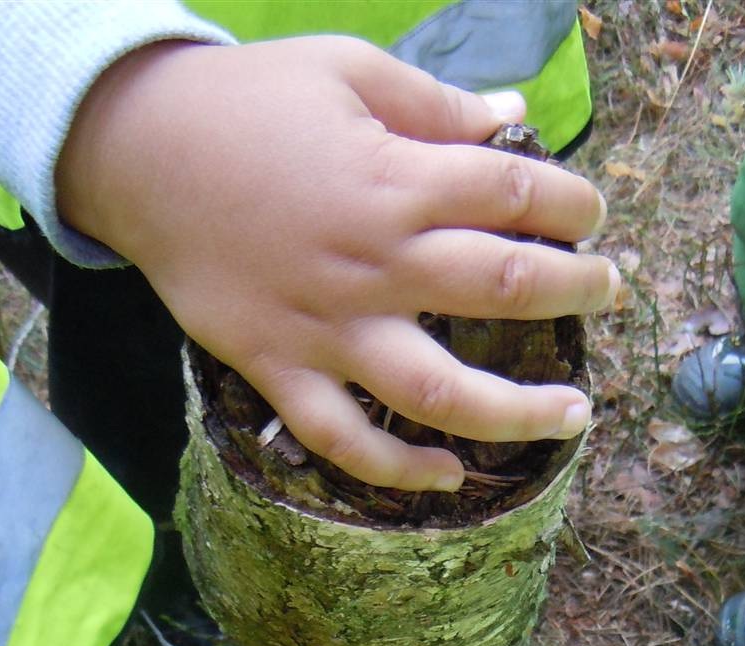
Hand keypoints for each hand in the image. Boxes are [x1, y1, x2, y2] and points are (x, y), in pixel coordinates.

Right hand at [56, 36, 618, 491]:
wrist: (136, 152)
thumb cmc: (245, 104)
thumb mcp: (346, 71)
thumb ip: (434, 104)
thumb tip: (508, 119)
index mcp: (394, 180)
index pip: (513, 194)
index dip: (570, 204)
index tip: (591, 215)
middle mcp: (373, 263)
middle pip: (502, 286)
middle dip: (574, 290)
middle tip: (608, 293)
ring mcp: (328, 330)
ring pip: (440, 390)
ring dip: (519, 411)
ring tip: (575, 416)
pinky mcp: (280, 372)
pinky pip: (345, 440)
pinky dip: (399, 467)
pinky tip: (452, 475)